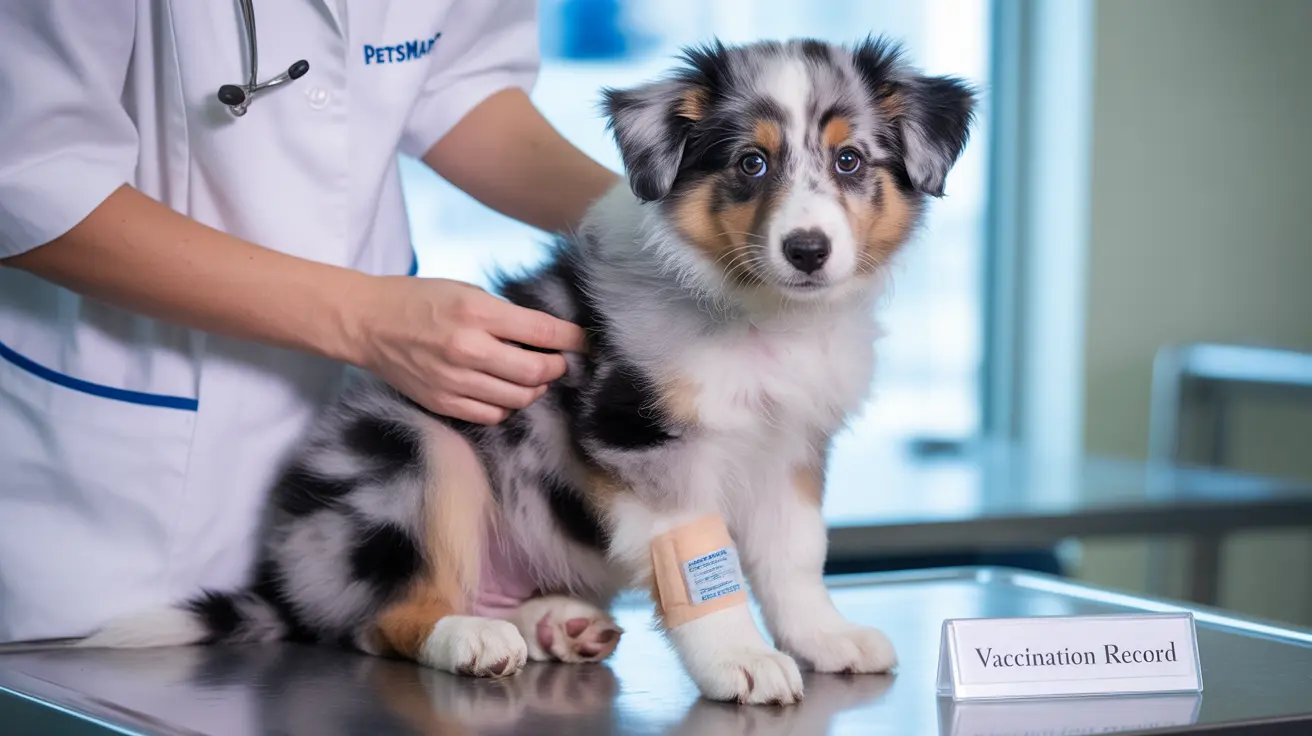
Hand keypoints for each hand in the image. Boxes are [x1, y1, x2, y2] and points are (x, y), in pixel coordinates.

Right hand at [348, 276, 585, 424]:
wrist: (368, 324)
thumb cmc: (420, 300)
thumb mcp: (466, 291)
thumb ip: (505, 315)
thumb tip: (548, 335)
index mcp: (475, 312)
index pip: (541, 331)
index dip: (572, 339)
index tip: (584, 341)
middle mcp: (466, 348)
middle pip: (535, 371)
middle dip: (558, 367)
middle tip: (559, 361)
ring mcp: (453, 380)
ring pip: (519, 397)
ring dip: (536, 388)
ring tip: (534, 376)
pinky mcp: (443, 402)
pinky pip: (493, 414)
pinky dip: (508, 405)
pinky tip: (506, 391)